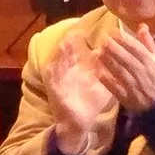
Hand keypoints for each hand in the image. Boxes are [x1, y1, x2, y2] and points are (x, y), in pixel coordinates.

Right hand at [44, 30, 113, 154]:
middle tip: (74, 31)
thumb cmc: (90, 104)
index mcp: (75, 71)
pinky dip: (54, 69)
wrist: (82, 124)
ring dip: (60, 53)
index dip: (77, 41)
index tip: (83, 30)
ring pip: (57, 63)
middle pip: (64, 55)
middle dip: (68, 43)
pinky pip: (51, 78)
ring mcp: (58, 82)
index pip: (74, 53)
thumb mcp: (100, 84)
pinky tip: (56, 62)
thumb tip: (102, 52)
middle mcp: (65, 74)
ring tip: (66, 41)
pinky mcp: (54, 91)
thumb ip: (103, 69)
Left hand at [98, 23, 154, 113]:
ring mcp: (135, 86)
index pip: (136, 49)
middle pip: (127, 59)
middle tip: (103, 40)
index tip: (112, 31)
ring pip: (120, 72)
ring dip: (109, 62)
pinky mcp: (127, 97)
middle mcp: (143, 73)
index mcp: (151, 62)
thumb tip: (141, 25)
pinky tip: (98, 72)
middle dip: (114, 49)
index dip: (124, 39)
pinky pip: (116, 88)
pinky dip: (107, 80)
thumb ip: (148, 43)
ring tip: (97, 52)